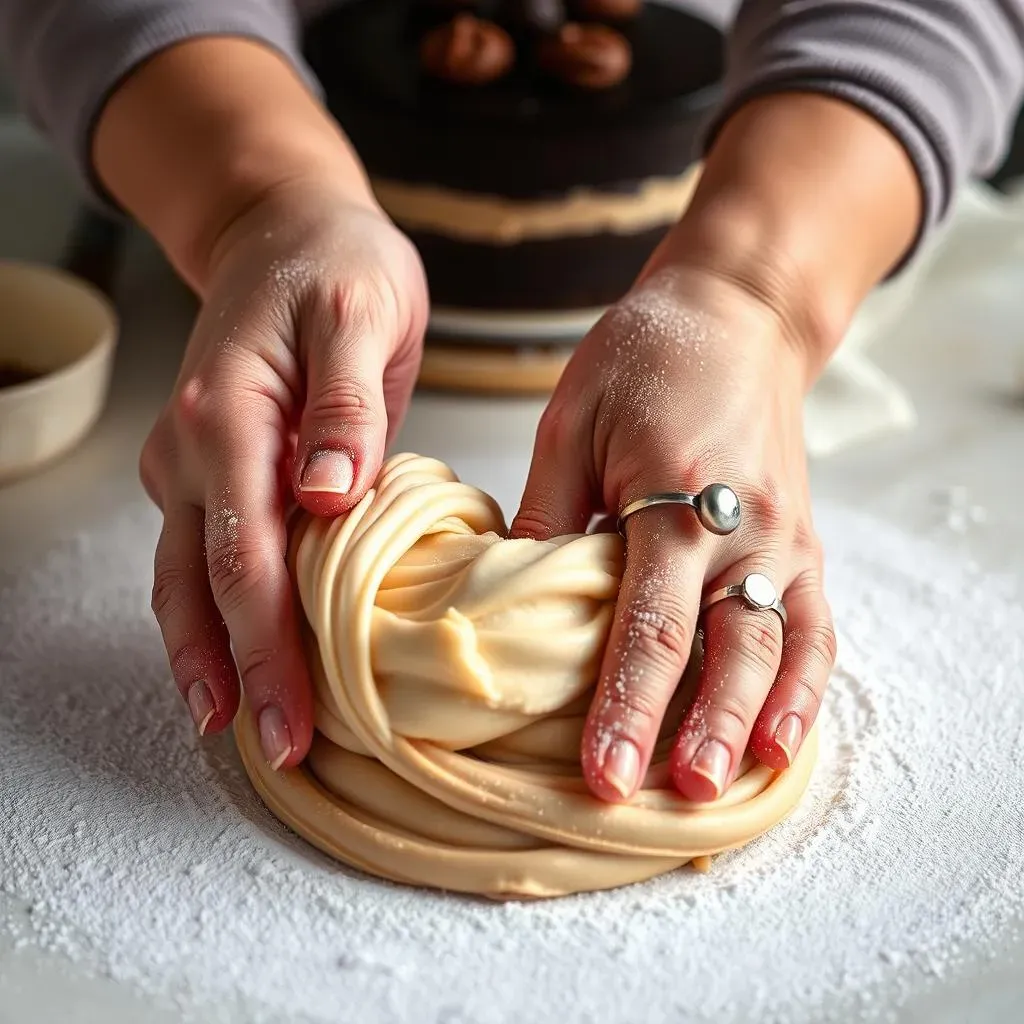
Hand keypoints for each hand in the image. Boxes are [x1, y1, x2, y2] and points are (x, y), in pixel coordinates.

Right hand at [139, 179, 428, 767]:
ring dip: (211, 654)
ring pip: (188, 575)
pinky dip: (219, 609)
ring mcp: (193, 461)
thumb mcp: (360, 313)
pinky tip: (242, 654)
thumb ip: (346, 404)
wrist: (286, 228)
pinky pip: (206, 550)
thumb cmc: (334, 265)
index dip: (267, 643)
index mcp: (228, 413)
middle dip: (238, 672)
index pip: (245, 551)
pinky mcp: (213, 468)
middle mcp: (194, 446)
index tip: (293, 714)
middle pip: (206, 581)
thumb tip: (329, 493)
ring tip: (239, 727)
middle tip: (278, 750)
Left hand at [512, 264, 835, 800]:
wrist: (734, 315)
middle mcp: (744, 524)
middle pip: (725, 644)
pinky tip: (784, 735)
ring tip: (728, 789)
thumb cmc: (644, 359)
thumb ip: (548, 514)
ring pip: (782, 644)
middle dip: (696, 728)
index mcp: (676, 493)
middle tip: (665, 800)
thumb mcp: (570, 421)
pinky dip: (805, 683)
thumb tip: (511, 600)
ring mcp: (784, 535)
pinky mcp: (802, 540)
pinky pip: (814, 622)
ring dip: (755, 719)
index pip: (650, 619)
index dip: (626, 702)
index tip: (602, 772)